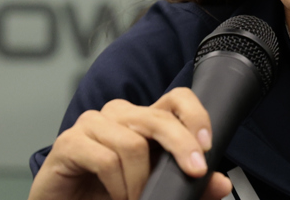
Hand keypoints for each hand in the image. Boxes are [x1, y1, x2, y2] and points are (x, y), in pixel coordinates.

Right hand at [28, 87, 232, 199]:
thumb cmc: (105, 193)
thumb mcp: (152, 189)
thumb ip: (187, 186)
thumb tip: (220, 183)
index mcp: (143, 120)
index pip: (176, 99)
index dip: (195, 115)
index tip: (207, 146)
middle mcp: (119, 114)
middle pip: (158, 119)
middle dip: (181, 147)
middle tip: (193, 173)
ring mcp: (92, 124)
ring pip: (132, 143)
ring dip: (139, 181)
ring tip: (136, 199)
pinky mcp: (69, 142)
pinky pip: (105, 159)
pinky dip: (117, 185)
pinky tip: (116, 196)